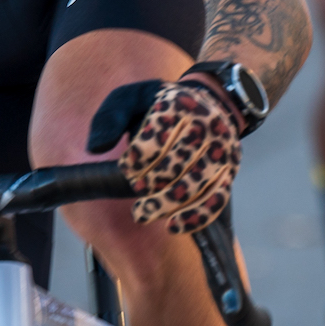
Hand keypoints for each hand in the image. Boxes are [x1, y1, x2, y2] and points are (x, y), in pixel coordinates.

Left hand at [88, 75, 243, 234]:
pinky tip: (173, 227)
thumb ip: (110, 117)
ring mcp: (221, 149)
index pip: (156, 136)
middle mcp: (205, 125)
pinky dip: (196, 216)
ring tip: (142, 214)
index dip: (137, 157)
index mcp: (179, 104)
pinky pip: (216, 198)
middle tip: (134, 190)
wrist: (212, 102)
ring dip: (166, 204)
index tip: (126, 167)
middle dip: (150, 182)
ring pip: (195, 183)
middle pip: (177, 162)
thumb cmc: (162, 106)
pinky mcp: (229, 171)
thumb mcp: (132, 98)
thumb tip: (95, 148)